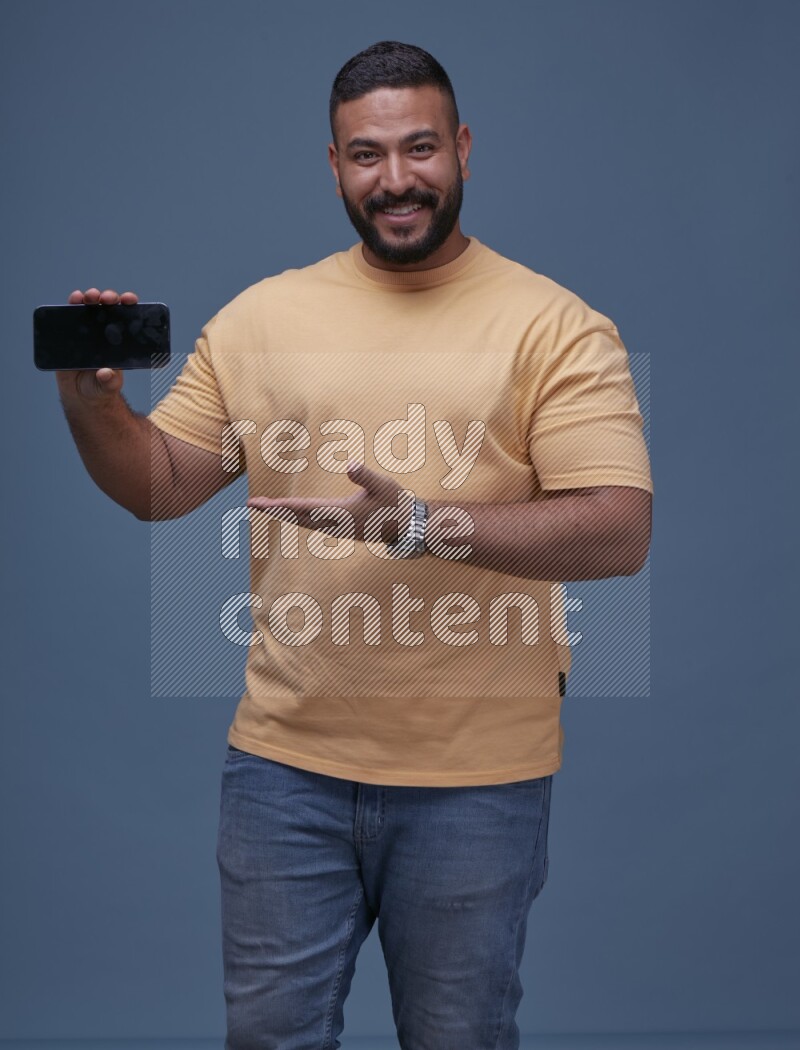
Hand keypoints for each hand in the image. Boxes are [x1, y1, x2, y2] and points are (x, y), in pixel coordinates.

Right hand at [55, 287, 138, 401]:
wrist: (81, 395)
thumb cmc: (100, 387)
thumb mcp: (108, 386)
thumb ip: (109, 381)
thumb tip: (106, 373)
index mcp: (119, 341)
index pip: (127, 318)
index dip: (129, 305)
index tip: (130, 299)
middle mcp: (104, 332)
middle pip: (108, 308)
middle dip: (109, 297)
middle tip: (107, 298)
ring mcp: (86, 331)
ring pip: (89, 307)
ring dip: (89, 297)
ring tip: (88, 296)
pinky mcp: (69, 334)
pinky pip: (69, 316)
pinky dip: (71, 305)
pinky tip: (74, 299)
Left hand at [247, 460, 411, 542]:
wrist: (406, 527)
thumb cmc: (395, 503)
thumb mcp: (383, 485)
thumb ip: (366, 475)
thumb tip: (350, 465)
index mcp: (342, 513)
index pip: (306, 509)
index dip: (284, 506)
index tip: (266, 504)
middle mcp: (335, 524)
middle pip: (298, 518)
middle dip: (274, 511)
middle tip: (251, 503)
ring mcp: (337, 529)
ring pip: (303, 522)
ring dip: (283, 515)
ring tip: (264, 506)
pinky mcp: (340, 529)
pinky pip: (311, 524)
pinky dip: (296, 518)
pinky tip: (290, 514)